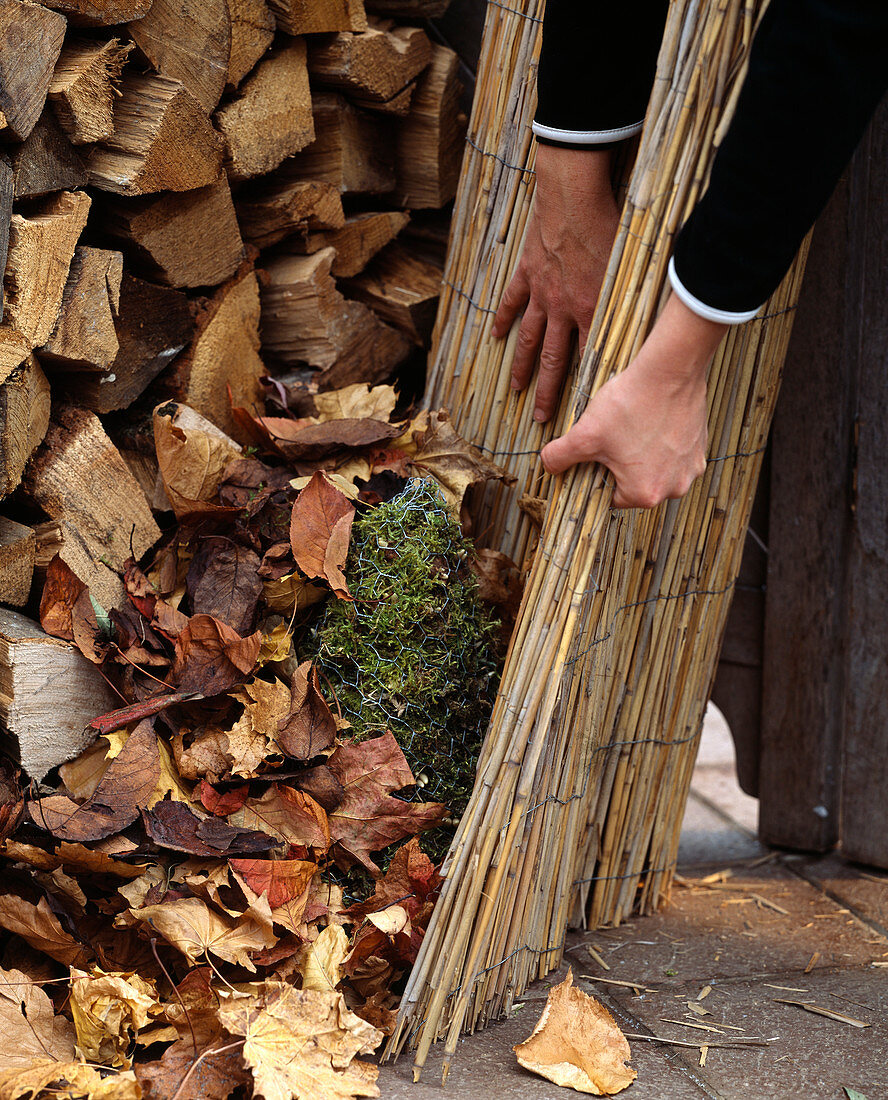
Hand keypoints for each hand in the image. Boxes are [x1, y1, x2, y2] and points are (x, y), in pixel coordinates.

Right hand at [491, 142, 619, 422]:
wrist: (574, 197)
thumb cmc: (608, 226)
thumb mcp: (631, 268)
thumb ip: (637, 296)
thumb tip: (663, 311)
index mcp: (591, 310)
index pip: (587, 357)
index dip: (582, 386)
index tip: (579, 411)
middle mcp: (562, 309)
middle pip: (551, 359)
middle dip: (545, 391)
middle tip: (539, 416)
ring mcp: (541, 293)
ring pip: (528, 338)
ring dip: (521, 366)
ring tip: (516, 388)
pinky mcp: (527, 274)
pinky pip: (513, 303)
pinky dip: (504, 320)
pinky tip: (497, 337)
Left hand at [540, 295, 727, 507]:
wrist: (670, 370)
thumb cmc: (629, 404)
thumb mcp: (584, 434)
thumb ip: (559, 456)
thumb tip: (547, 466)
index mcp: (645, 495)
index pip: (610, 497)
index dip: (597, 475)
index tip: (596, 455)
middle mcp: (674, 489)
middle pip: (635, 485)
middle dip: (621, 465)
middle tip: (613, 437)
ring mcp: (691, 469)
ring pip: (655, 469)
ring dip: (642, 455)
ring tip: (632, 427)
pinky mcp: (700, 449)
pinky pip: (674, 455)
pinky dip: (662, 443)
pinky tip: (651, 422)